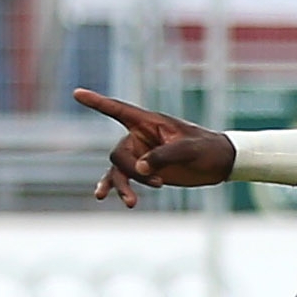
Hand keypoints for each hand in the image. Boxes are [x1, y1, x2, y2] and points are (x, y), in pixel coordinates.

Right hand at [75, 88, 234, 205]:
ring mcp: (140, 154)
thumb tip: (140, 168)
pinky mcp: (145, 171)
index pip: (118, 110)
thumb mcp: (189, 149)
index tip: (77, 93)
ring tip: (131, 203)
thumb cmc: (206, 148)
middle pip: (119, 153)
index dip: (97, 102)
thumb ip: (163, 156)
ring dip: (121, 186)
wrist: (219, 163)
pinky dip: (121, 190)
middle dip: (131, 171)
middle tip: (156, 183)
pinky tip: (124, 202)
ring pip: (118, 170)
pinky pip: (125, 179)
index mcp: (149, 122)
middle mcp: (139, 136)